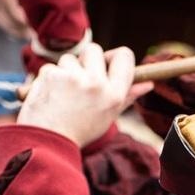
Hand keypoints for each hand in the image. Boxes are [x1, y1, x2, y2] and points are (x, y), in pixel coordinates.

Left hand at [18, 43, 154, 148]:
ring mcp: (73, 78)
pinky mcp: (52, 75)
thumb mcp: (108, 116)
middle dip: (85, 62)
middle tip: (79, 83)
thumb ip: (127, 97)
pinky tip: (50, 96)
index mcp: (114, 94)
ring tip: (63, 95)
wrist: (47, 145)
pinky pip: (52, 67)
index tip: (106, 63)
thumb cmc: (80, 131)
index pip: (124, 56)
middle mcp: (96, 84)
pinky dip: (49, 79)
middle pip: (94, 50)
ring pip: (70, 58)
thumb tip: (147, 84)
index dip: (114, 56)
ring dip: (66, 71)